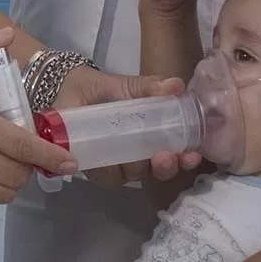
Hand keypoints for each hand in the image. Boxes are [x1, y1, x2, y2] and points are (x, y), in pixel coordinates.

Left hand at [54, 66, 192, 185]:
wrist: (67, 88)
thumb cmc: (103, 89)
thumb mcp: (129, 86)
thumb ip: (150, 88)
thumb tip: (177, 85)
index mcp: (151, 136)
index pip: (174, 153)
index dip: (185, 158)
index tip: (192, 155)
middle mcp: (137, 154)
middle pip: (157, 171)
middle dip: (166, 167)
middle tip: (167, 156)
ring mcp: (116, 162)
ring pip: (133, 175)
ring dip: (140, 168)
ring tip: (141, 156)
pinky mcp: (94, 167)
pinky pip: (106, 176)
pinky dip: (110, 170)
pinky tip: (111, 160)